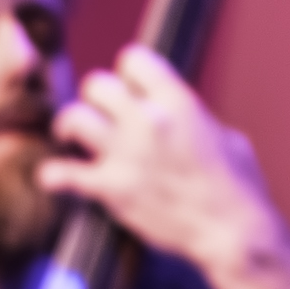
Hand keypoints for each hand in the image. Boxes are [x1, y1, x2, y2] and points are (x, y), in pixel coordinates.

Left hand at [36, 46, 289, 288]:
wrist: (233, 230)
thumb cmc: (237, 186)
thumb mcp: (223, 136)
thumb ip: (192, 119)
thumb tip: (177, 115)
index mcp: (179, 102)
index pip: (134, 59)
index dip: (126, 74)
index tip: (128, 91)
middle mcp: (149, 121)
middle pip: (96, 84)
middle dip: (94, 100)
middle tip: (99, 118)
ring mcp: (127, 154)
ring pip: (72, 118)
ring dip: (68, 128)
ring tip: (72, 140)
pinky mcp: (111, 188)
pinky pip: (61, 173)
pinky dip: (52, 176)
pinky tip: (54, 178)